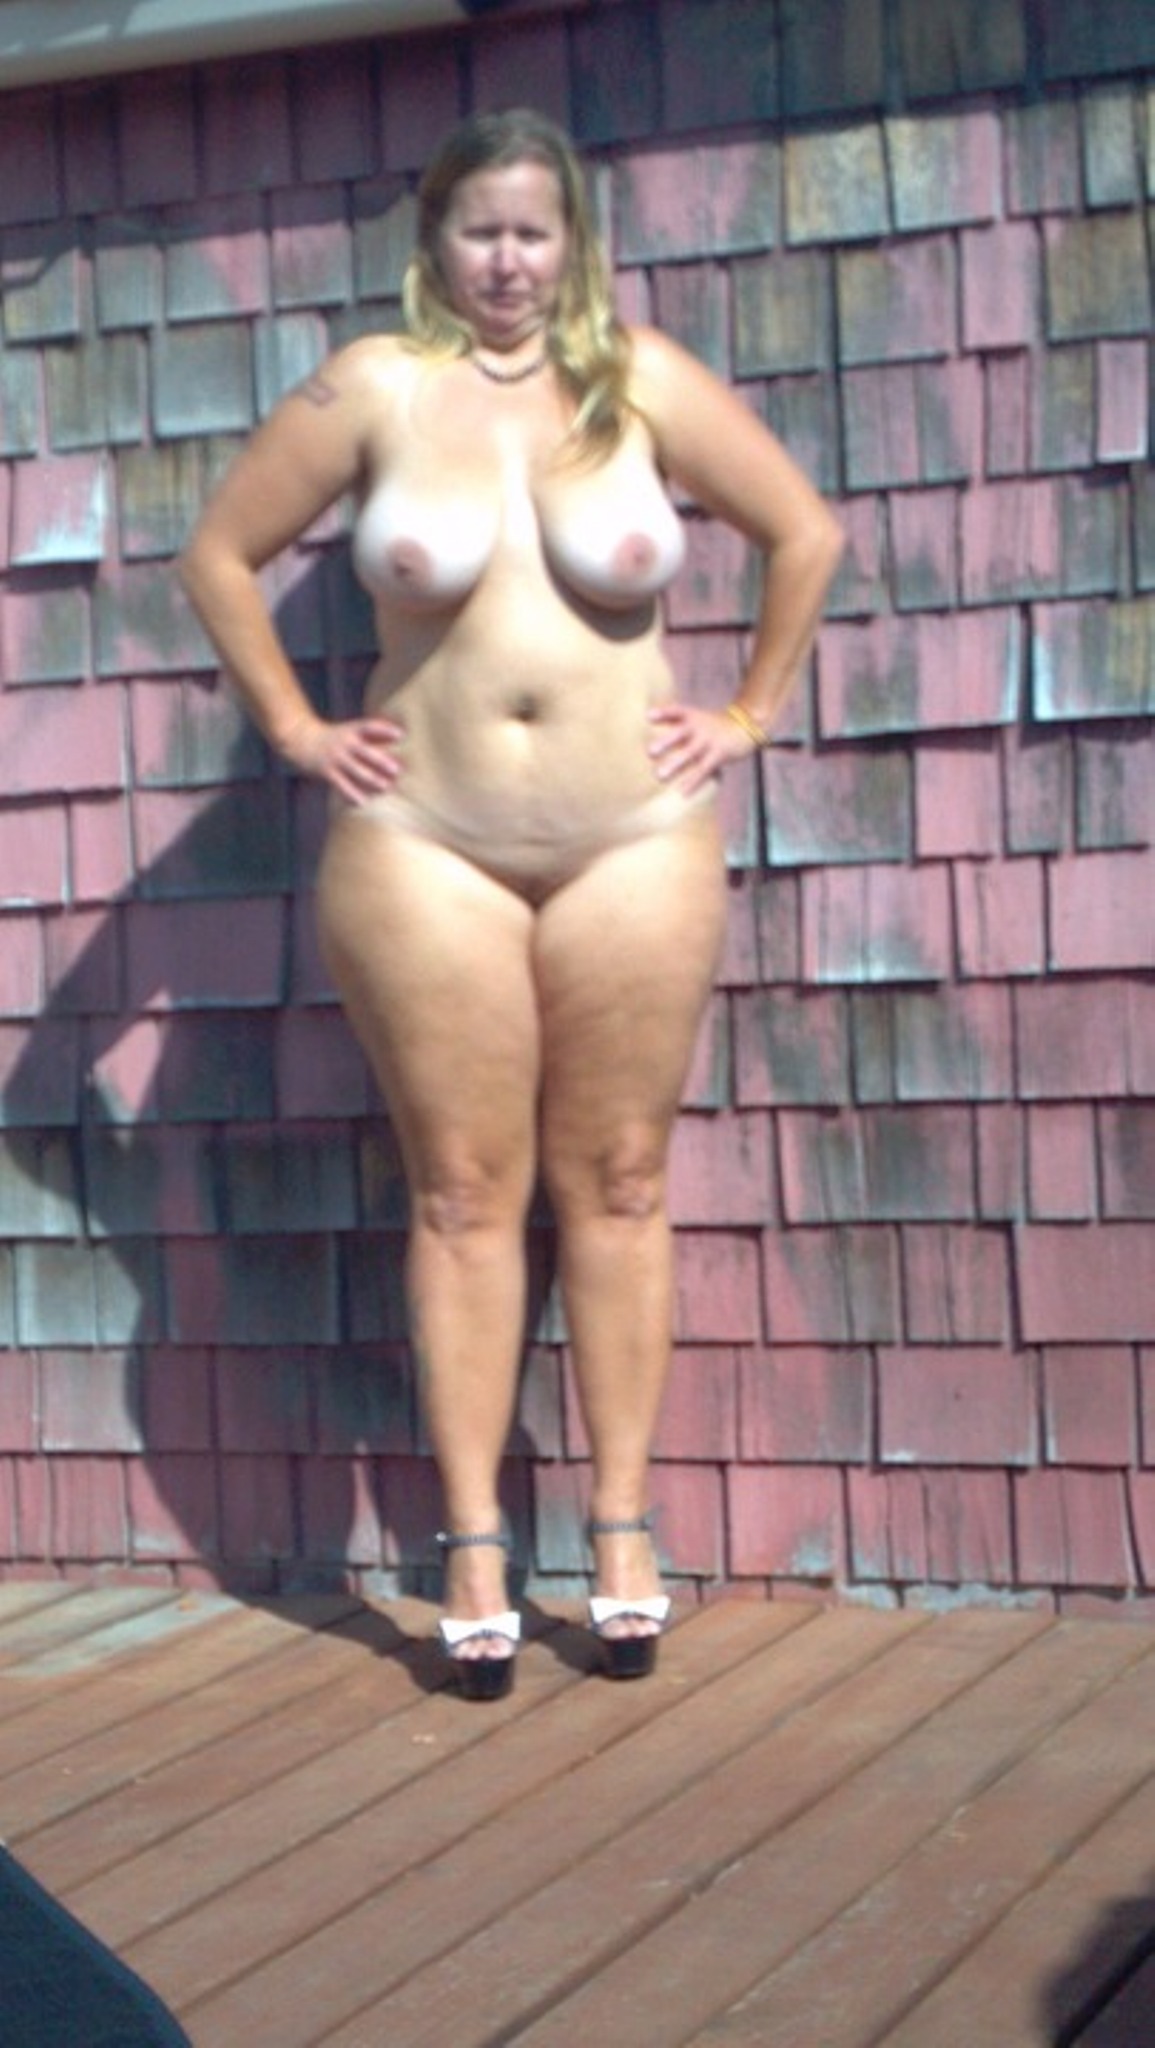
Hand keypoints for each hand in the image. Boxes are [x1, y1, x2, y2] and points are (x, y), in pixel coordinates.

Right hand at [277, 712, 403, 803]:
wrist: (301, 740)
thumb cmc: (333, 737)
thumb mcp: (349, 730)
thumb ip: (370, 736)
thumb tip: (399, 738)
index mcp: (351, 730)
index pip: (370, 727)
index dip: (385, 729)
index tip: (400, 734)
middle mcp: (344, 743)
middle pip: (365, 751)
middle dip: (381, 760)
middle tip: (397, 769)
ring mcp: (335, 757)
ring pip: (355, 769)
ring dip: (371, 778)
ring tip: (385, 786)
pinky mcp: (327, 771)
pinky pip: (341, 784)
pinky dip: (352, 793)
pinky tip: (363, 802)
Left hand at [647, 702, 763, 795]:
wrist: (745, 726)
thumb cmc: (713, 725)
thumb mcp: (698, 717)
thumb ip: (677, 721)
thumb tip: (649, 721)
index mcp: (693, 716)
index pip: (676, 711)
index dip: (663, 713)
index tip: (648, 716)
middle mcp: (700, 727)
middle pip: (681, 733)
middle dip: (666, 742)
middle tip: (650, 752)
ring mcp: (709, 741)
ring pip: (690, 753)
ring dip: (675, 764)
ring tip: (660, 775)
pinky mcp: (719, 755)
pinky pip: (704, 769)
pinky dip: (693, 781)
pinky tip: (682, 792)